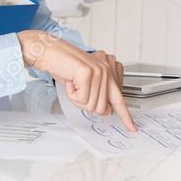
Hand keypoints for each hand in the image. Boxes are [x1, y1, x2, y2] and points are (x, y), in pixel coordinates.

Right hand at [17, 31, 135, 131]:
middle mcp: (108, 69)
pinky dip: (71, 94)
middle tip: (77, 88)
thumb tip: (106, 111)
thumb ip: (98, 97)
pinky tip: (69, 80)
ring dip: (77, 98)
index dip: (125, 116)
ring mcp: (100, 70)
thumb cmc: (65, 67)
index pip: (120, 99)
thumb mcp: (84, 85)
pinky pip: (81, 99)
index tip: (132, 128)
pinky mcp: (88, 73)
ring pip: (91, 105)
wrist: (49, 51)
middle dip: (85, 103)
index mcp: (110, 71)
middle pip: (102, 107)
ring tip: (72, 82)